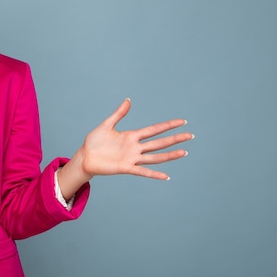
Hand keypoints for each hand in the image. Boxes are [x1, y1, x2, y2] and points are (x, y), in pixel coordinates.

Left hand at [58, 99, 192, 198]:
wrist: (85, 157)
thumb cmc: (94, 142)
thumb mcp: (106, 125)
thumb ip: (119, 114)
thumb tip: (128, 100)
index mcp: (132, 136)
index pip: (154, 129)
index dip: (168, 125)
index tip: (182, 122)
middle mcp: (135, 147)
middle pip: (159, 142)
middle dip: (174, 139)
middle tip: (190, 135)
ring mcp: (132, 158)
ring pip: (155, 156)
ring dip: (169, 155)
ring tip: (185, 152)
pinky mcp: (125, 167)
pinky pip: (142, 171)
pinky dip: (154, 174)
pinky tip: (166, 176)